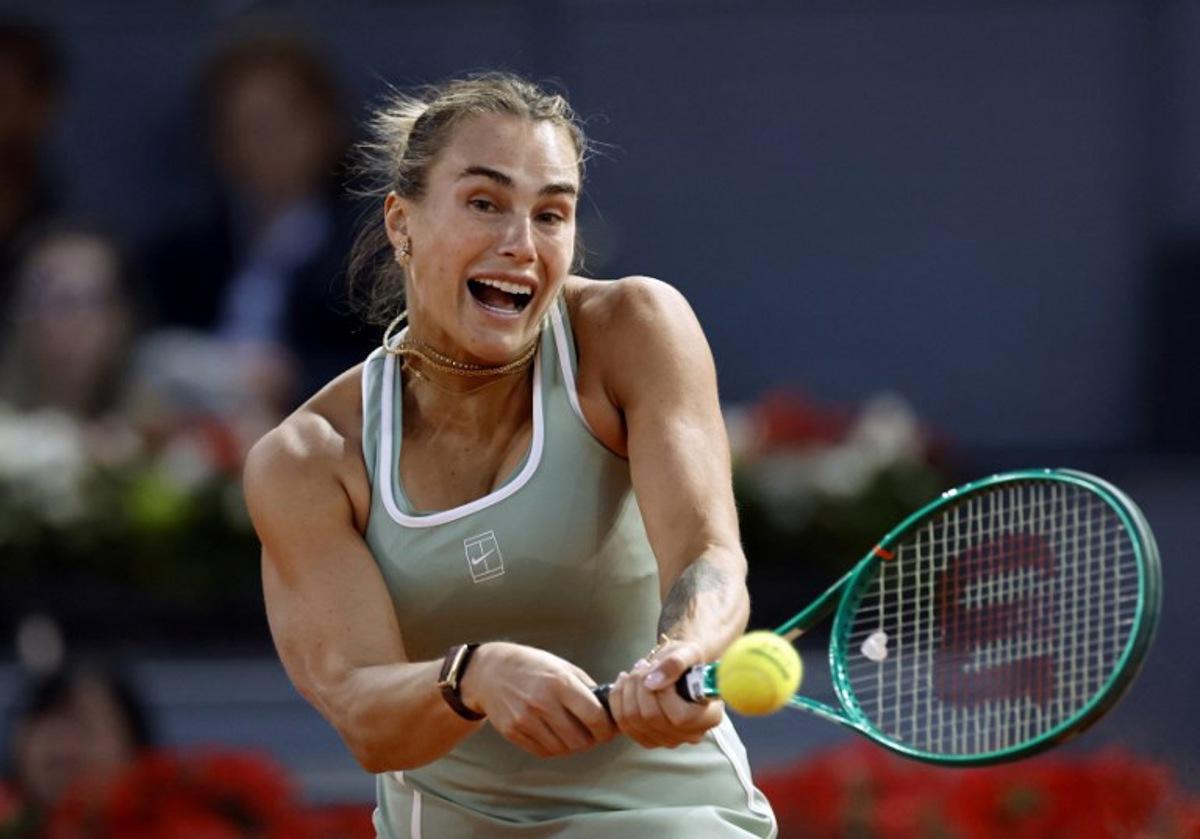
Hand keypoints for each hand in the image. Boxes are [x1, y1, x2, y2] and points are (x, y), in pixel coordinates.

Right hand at [460, 642, 616, 757]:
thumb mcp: (563, 667)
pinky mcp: (513, 732)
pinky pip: (544, 752)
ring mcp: (526, 719)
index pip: (594, 716)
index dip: (607, 729)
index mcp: (560, 682)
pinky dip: (555, 749)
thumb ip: (587, 688)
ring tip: (575, 735)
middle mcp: (542, 702)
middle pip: (580, 739)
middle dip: (592, 740)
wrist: (491, 671)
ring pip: (563, 750)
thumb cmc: (533, 667)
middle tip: (594, 735)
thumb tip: (611, 710)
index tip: (609, 730)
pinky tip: (556, 736)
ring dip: (574, 747)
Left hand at [608, 638, 723, 747]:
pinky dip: (618, 700)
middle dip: (640, 686)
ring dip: (627, 691)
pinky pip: (624, 725)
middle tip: (644, 666)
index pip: (680, 717)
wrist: (680, 667)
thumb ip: (675, 663)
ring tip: (635, 672)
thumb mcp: (688, 652)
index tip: (660, 669)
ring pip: (633, 722)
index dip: (664, 692)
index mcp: (709, 716)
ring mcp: (669, 740)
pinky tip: (624, 683)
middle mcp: (691, 734)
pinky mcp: (649, 739)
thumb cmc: (689, 660)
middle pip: (652, 719)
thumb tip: (653, 681)